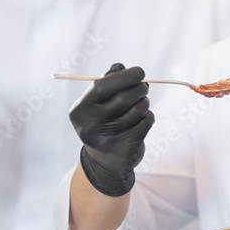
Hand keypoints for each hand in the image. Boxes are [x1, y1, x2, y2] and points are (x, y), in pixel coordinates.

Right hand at [69, 63, 153, 195]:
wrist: (105, 162)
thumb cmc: (103, 122)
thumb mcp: (98, 104)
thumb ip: (107, 82)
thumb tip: (120, 67)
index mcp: (80, 111)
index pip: (102, 87)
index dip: (123, 77)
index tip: (140, 71)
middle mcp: (90, 126)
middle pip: (123, 99)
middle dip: (139, 89)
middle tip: (144, 86)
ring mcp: (107, 140)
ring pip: (137, 111)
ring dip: (144, 103)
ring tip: (142, 103)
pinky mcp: (124, 149)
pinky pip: (145, 123)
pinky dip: (148, 116)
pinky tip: (143, 118)